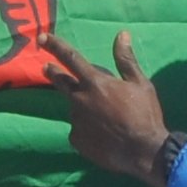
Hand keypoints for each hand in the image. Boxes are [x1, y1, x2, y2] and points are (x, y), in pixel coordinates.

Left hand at [41, 28, 176, 186]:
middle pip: (61, 81)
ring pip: (76, 108)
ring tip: (104, 118)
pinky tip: (102, 134)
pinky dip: (86, 128)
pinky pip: (78, 130)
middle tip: (46, 68)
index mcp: (95, 83)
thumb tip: (121, 34)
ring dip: (83, 107)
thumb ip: (126, 60)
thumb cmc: (144, 115)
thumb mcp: (140, 84)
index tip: (42, 37)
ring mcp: (76, 121)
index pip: (71, 58)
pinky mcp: (76, 140)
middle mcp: (79, 100)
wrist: (144, 151)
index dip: (55, 46)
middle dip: (52, 72)